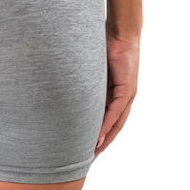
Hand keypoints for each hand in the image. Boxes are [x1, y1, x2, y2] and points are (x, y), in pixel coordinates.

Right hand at [94, 29, 139, 157]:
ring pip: (116, 123)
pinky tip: (100, 136)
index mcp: (113, 91)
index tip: (84, 145)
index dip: (96, 132)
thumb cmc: (105, 43)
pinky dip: (108, 125)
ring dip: (105, 139)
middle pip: (112, 126)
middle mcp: (122, 96)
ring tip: (93, 153)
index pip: (106, 118)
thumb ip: (82, 75)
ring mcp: (127, 94)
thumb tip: (61, 78)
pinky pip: (117, 112)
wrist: (120, 31)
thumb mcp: (91, 66)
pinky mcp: (128, 90)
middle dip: (101, 143)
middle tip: (88, 158)